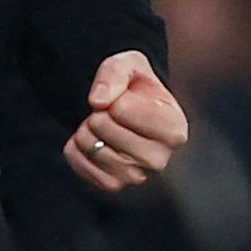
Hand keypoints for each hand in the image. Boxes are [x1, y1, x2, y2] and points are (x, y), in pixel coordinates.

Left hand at [64, 51, 185, 193]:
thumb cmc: (136, 90)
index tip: (127, 100)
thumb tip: (98, 101)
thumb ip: (115, 72)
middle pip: (102, 126)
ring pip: (89, 145)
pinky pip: (78, 162)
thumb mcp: (131, 65)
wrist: (130, 115)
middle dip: (99, 113)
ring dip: (87, 130)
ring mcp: (136, 177)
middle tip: (112, 115)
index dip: (115, 97)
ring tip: (105, 128)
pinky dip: (77, 148)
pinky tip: (95, 142)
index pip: (120, 108)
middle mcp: (159, 159)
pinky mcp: (112, 186)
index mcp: (174, 129)